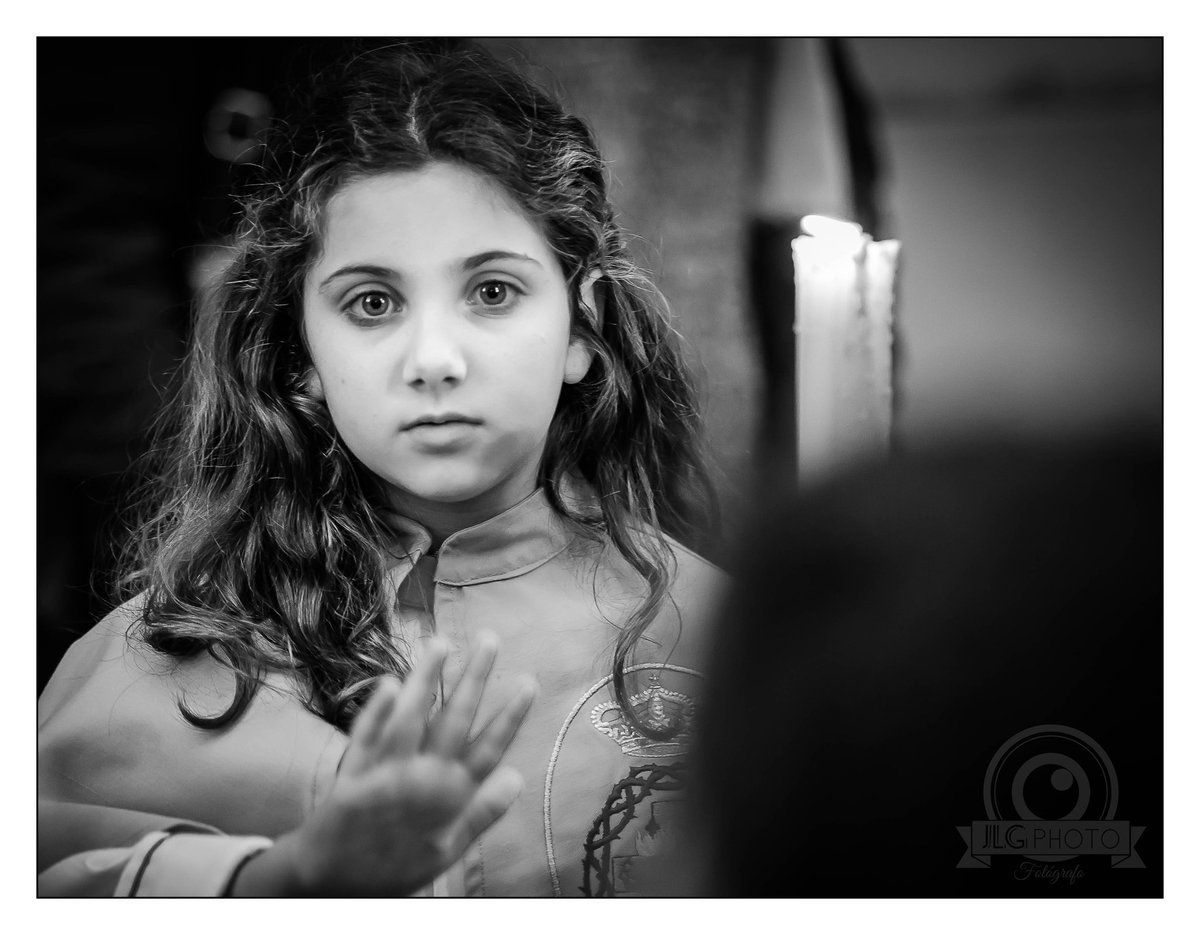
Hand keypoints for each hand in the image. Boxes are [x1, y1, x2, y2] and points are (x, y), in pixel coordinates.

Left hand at [235, 633, 534, 895]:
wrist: (332, 884)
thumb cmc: (393, 867)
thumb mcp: (447, 852)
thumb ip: (481, 814)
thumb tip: (517, 778)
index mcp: (447, 799)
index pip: (487, 749)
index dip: (509, 715)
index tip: (528, 682)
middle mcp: (419, 782)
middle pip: (453, 722)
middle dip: (473, 678)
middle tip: (489, 640)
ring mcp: (384, 776)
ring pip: (410, 720)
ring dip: (427, 680)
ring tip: (442, 642)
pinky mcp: (350, 774)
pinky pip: (365, 737)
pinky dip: (377, 710)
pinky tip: (391, 681)